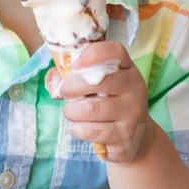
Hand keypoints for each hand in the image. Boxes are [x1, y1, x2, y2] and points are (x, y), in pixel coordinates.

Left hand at [49, 41, 154, 163]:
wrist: (135, 137)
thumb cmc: (108, 103)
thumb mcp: (97, 85)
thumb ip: (73, 75)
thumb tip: (54, 80)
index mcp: (127, 69)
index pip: (116, 52)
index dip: (93, 54)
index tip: (75, 63)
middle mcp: (134, 88)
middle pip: (96, 82)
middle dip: (70, 88)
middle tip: (65, 93)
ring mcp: (133, 112)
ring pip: (90, 109)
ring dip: (71, 111)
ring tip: (72, 112)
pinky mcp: (126, 135)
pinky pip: (91, 130)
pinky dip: (78, 129)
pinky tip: (81, 127)